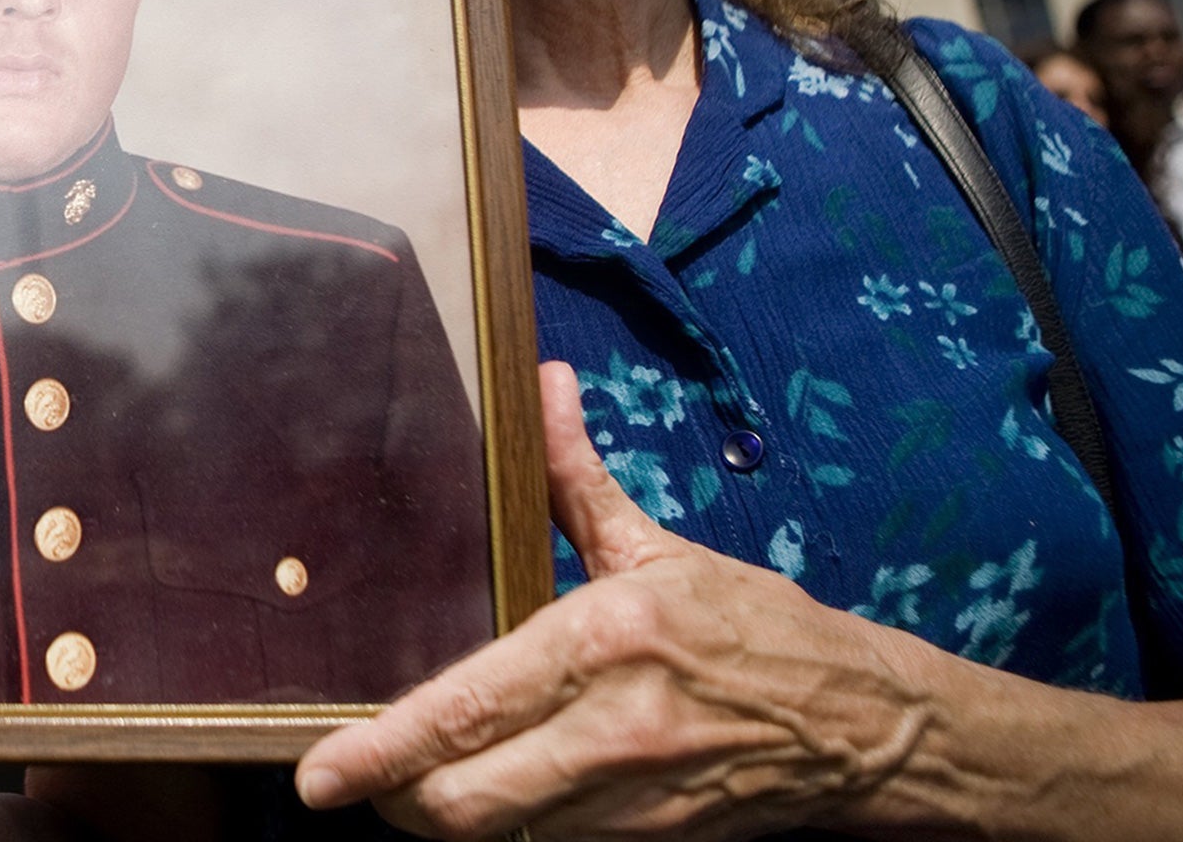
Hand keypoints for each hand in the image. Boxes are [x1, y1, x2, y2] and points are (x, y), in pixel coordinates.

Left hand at [295, 362, 936, 839]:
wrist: (861, 725)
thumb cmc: (752, 626)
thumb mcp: (653, 545)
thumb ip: (573, 477)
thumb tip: (541, 385)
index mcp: (603, 640)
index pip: (466, 710)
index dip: (383, 751)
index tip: (321, 774)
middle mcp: (611, 730)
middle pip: (463, 802)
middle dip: (395, 798)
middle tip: (352, 775)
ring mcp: (629, 799)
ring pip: (500, 836)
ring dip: (444, 815)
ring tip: (410, 779)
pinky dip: (507, 826)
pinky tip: (490, 789)